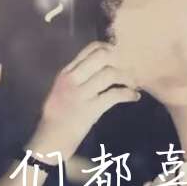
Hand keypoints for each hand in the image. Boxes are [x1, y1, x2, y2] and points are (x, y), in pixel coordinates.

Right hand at [28, 41, 140, 159]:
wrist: (52, 137)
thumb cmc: (59, 114)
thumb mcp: (62, 89)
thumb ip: (78, 76)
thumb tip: (102, 68)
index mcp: (67, 72)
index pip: (91, 48)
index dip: (111, 49)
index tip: (121, 58)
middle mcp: (72, 78)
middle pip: (102, 56)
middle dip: (121, 61)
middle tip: (130, 70)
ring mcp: (80, 93)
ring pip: (110, 74)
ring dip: (128, 78)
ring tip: (134, 84)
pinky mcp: (90, 109)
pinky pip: (114, 95)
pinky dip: (129, 94)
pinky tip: (135, 97)